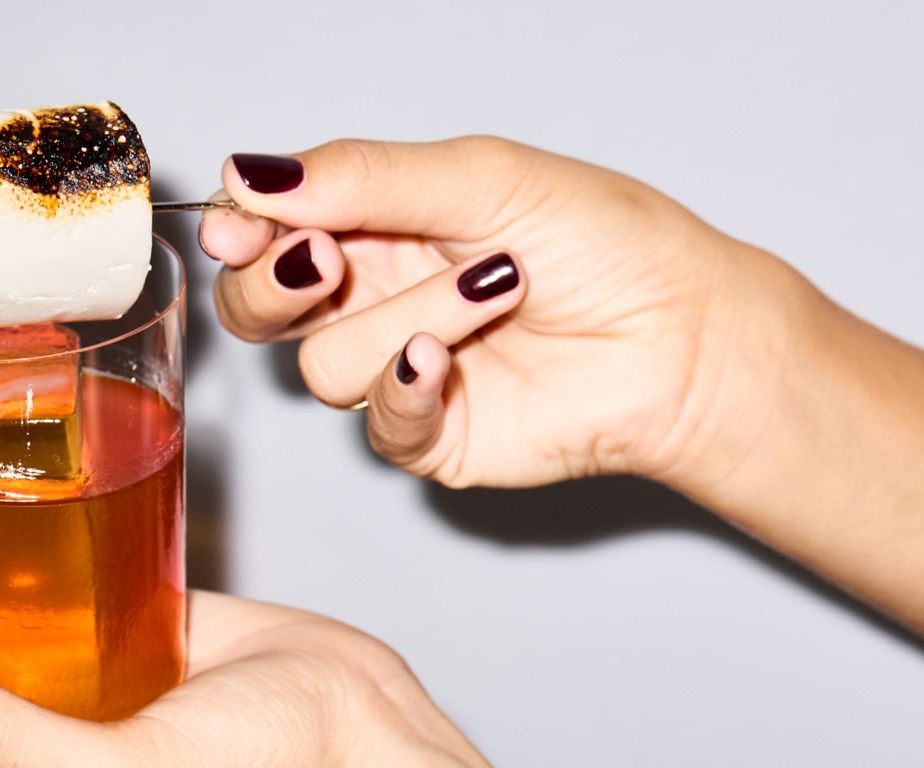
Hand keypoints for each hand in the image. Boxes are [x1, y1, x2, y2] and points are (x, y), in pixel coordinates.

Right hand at [201, 138, 780, 489]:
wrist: (683, 334)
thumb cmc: (606, 242)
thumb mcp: (479, 178)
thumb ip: (359, 179)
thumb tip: (248, 176)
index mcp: (376, 225)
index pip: (267, 231)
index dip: (240, 232)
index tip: (242, 227)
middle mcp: (376, 298)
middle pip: (257, 310)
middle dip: (276, 287)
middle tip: (329, 261)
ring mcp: (398, 370)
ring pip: (323, 367)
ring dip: (407, 318)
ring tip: (494, 290)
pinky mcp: (431, 436)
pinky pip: (374, 426)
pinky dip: (406, 389)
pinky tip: (448, 361)